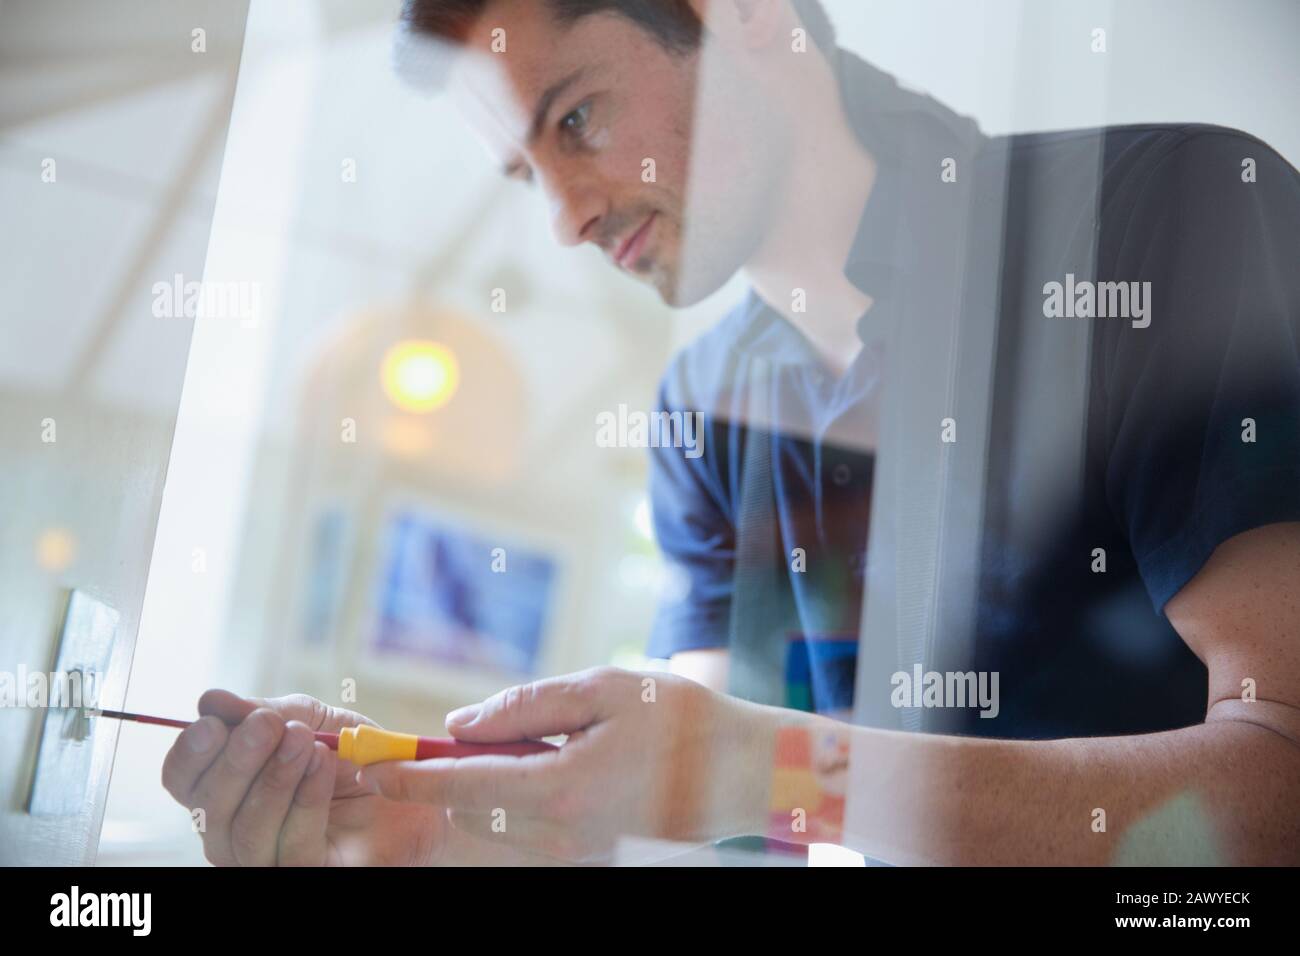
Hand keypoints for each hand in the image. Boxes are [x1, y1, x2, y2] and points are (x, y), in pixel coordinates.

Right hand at [161, 690, 445, 865]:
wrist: (417, 788)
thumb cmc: (358, 757)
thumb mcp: (314, 720)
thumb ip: (266, 710)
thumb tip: (211, 700)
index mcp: (228, 789)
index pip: (183, 780)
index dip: (190, 753)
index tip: (213, 722)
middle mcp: (237, 831)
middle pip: (208, 809)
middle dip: (238, 761)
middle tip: (271, 725)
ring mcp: (271, 859)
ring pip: (246, 834)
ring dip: (274, 779)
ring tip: (304, 742)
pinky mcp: (313, 874)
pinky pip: (294, 849)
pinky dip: (306, 802)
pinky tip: (324, 766)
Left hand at [357, 667, 782, 863]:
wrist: (745, 773)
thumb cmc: (681, 721)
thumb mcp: (603, 691)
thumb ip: (525, 707)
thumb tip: (458, 724)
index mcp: (564, 789)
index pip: (464, 786)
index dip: (412, 775)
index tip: (372, 765)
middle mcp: (564, 836)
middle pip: (473, 810)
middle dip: (449, 775)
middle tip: (442, 739)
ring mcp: (578, 854)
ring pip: (498, 824)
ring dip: (484, 787)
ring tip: (516, 747)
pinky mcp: (590, 858)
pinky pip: (529, 831)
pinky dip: (514, 800)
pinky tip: (546, 767)